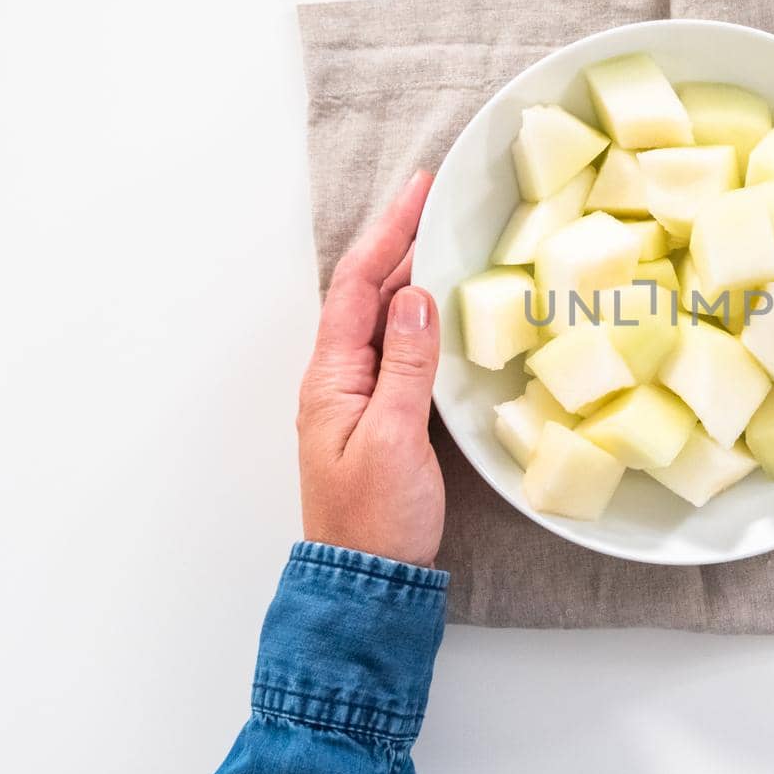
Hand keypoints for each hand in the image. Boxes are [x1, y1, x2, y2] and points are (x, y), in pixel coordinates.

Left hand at [296, 171, 443, 566]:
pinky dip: (420, 315)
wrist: (369, 582)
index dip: (388, 234)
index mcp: (331, 377)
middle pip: (367, 293)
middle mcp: (339, 378)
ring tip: (442, 237)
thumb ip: (405, 364)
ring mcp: (360, 396)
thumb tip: (416, 296)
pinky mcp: (383, 415)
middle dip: (399, 241)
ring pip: (383, 318)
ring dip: (410, 273)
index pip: (358, 287)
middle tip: (436, 199)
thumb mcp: (395, 436)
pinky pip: (398, 348)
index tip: (418, 191)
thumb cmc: (376, 518)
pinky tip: (442, 307)